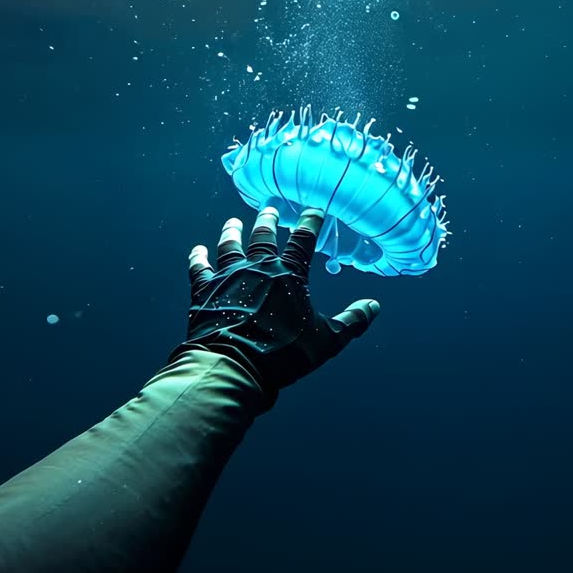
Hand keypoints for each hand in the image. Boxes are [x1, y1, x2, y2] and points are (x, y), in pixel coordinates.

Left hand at [179, 207, 380, 401]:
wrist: (232, 365)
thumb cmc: (283, 353)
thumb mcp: (327, 340)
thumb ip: (352, 321)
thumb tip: (374, 306)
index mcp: (289, 274)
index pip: (303, 240)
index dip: (310, 222)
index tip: (314, 209)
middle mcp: (257, 267)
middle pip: (263, 235)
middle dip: (268, 219)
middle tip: (269, 207)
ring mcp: (228, 277)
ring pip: (230, 245)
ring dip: (232, 232)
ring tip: (233, 222)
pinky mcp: (204, 291)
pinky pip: (200, 268)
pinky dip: (199, 258)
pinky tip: (198, 250)